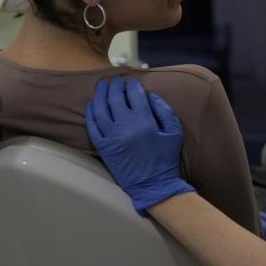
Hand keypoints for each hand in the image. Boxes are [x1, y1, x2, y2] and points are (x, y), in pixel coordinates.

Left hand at [86, 77, 193, 214]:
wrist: (153, 186)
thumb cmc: (166, 160)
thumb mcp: (174, 132)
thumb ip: (164, 111)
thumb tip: (150, 96)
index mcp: (145, 121)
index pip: (135, 95)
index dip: (133, 85)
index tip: (132, 82)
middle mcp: (126, 127)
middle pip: (115, 98)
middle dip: (115, 86)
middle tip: (115, 80)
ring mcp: (112, 137)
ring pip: (100, 109)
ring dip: (100, 95)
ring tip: (102, 87)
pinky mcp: (104, 148)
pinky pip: (92, 127)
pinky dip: (90, 114)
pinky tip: (91, 105)